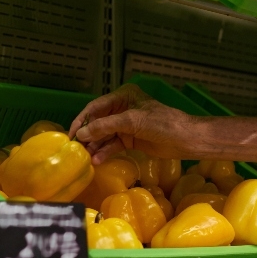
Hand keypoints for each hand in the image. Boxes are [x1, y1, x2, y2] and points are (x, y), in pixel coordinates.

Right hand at [69, 84, 205, 163]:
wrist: (186, 139)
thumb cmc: (162, 123)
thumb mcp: (132, 121)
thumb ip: (105, 126)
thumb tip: (81, 134)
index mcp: (123, 97)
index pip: (95, 107)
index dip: (81, 120)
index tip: (71, 135)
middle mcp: (122, 109)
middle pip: (97, 122)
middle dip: (87, 135)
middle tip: (76, 150)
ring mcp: (126, 125)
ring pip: (104, 135)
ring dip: (95, 146)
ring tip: (85, 158)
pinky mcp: (130, 139)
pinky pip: (112, 145)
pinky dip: (105, 152)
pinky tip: (97, 160)